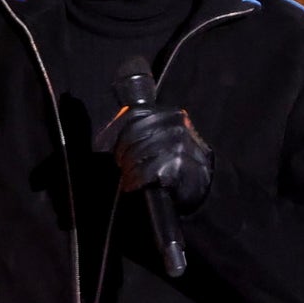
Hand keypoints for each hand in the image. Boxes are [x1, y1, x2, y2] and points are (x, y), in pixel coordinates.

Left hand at [95, 105, 213, 212]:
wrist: (199, 188)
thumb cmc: (173, 165)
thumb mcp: (158, 141)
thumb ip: (137, 131)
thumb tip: (104, 139)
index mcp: (171, 114)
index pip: (134, 114)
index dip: (115, 131)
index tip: (108, 148)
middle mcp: (178, 124)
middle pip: (134, 133)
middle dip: (121, 152)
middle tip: (121, 166)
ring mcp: (182, 143)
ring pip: (139, 152)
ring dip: (128, 169)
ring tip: (128, 177)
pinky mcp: (182, 165)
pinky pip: (148, 171)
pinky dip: (136, 180)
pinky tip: (134, 185)